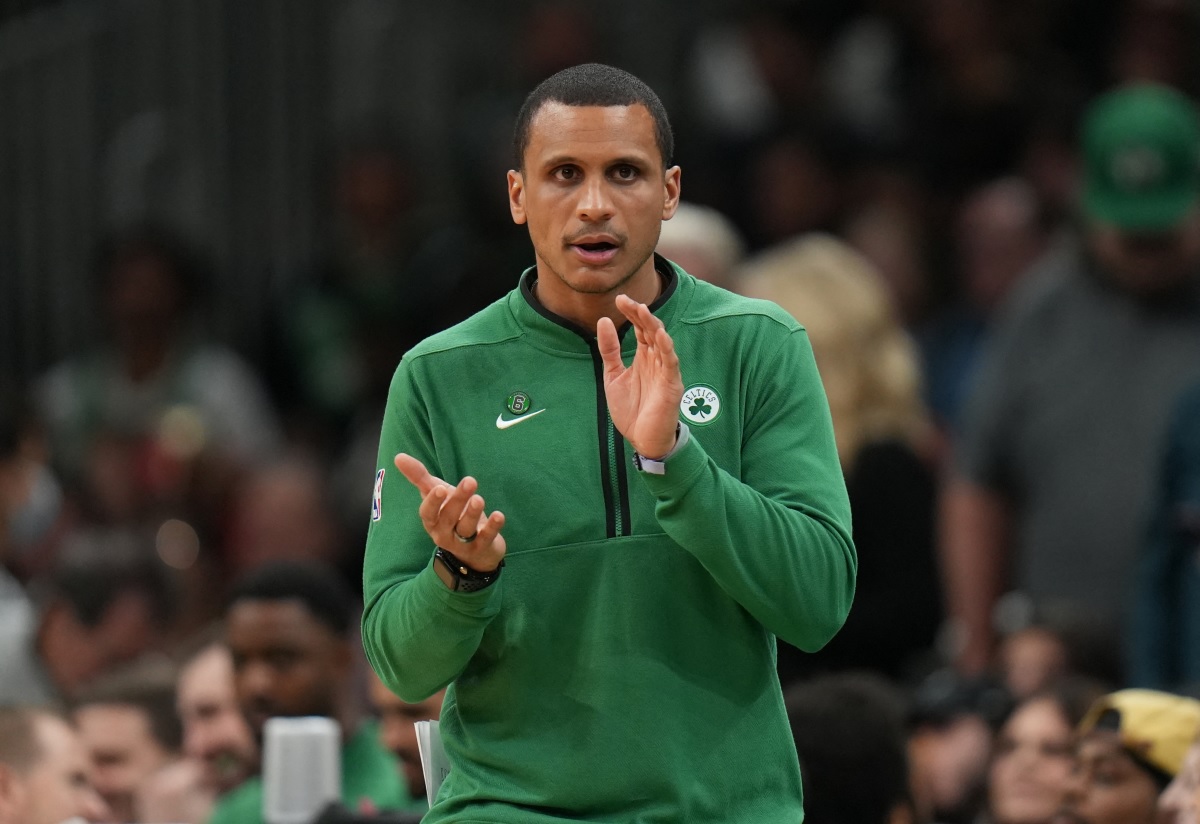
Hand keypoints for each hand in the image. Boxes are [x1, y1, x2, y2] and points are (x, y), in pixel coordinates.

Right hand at [394, 454, 506, 577]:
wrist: (473, 549)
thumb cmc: (451, 515)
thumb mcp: (436, 495)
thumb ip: (419, 477)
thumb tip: (398, 456)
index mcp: (432, 520)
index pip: (428, 513)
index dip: (433, 502)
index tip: (440, 488)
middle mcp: (444, 533)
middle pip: (449, 517)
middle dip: (458, 500)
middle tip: (470, 481)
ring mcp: (462, 543)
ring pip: (466, 528)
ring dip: (473, 513)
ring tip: (479, 499)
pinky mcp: (481, 547)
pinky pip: (486, 538)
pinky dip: (492, 527)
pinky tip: (499, 515)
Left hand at [597, 294, 683, 458]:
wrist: (641, 439)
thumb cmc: (631, 410)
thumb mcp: (613, 376)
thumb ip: (610, 350)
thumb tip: (604, 320)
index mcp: (643, 357)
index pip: (640, 328)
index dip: (631, 313)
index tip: (619, 299)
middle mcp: (656, 360)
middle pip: (651, 331)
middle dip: (640, 315)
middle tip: (627, 301)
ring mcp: (665, 371)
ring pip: (662, 343)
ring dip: (653, 326)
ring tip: (643, 311)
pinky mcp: (671, 385)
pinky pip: (671, 363)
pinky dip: (666, 348)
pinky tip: (660, 336)